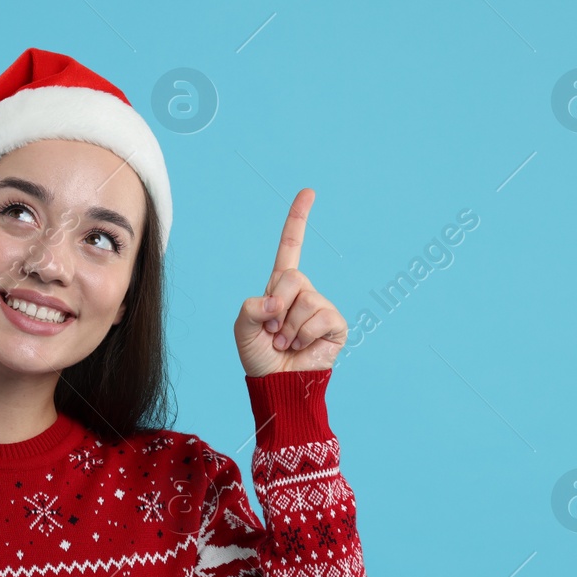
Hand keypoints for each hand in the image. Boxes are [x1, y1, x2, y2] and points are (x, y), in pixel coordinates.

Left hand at [234, 188, 345, 376]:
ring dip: (288, 327)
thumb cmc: (259, 357)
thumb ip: (250, 307)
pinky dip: (303, 335)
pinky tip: (301, 347)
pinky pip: (319, 317)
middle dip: (276, 305)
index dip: (298, 219)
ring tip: (285, 342)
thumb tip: (276, 302)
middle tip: (272, 330)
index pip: (290, 246)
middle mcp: (303, 292)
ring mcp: (321, 306)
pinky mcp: (335, 324)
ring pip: (304, 299)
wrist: (277, 384)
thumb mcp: (242, 328)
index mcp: (279, 287)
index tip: (309, 192)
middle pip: (291, 276)